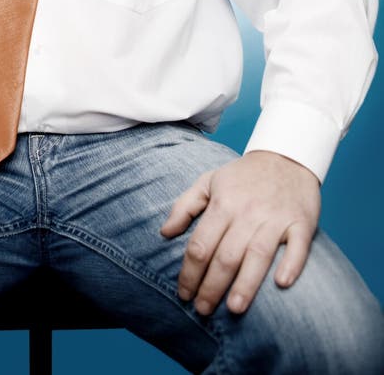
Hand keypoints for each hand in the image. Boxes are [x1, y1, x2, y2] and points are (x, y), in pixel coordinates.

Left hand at [160, 150, 320, 315]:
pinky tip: (282, 284)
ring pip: (258, 255)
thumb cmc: (242, 176)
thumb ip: (184, 206)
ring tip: (234, 308)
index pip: (201, 244)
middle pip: (226, 255)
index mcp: (223, 204)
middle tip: (202, 310)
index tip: (183, 294)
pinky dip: (291, 265)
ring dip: (246, 284)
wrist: (285, 156)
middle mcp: (248, 213)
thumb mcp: (208, 181)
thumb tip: (165, 233)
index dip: (189, 272)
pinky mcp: (301, 222)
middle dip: (211, 286)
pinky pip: (297, 246)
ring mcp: (275, 218)